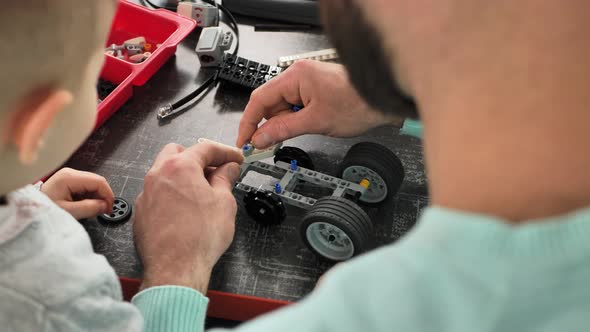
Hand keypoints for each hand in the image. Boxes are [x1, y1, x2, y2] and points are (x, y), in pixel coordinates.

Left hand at [41, 168, 113, 218]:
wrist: (29, 210)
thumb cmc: (44, 210)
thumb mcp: (68, 212)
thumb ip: (89, 208)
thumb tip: (105, 206)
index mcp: (69, 177)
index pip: (99, 181)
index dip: (108, 195)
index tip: (109, 208)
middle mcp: (70, 173)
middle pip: (97, 181)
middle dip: (103, 196)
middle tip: (103, 210)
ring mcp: (70, 176)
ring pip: (93, 184)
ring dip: (97, 197)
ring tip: (92, 210)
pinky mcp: (69, 181)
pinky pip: (86, 187)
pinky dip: (90, 196)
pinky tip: (85, 205)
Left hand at [134, 140, 243, 293]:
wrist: (175, 268)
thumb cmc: (198, 238)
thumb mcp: (224, 202)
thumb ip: (225, 179)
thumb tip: (228, 169)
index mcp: (180, 167)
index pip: (205, 148)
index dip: (225, 152)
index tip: (235, 159)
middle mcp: (158, 175)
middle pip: (178, 153)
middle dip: (199, 158)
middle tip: (217, 172)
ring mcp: (146, 193)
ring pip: (165, 172)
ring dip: (183, 176)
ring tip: (202, 192)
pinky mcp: (142, 212)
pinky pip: (157, 193)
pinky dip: (172, 194)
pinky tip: (186, 209)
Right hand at [237, 60, 401, 148]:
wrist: (384, 100)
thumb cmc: (358, 103)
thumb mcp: (316, 122)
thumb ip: (284, 130)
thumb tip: (260, 137)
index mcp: (296, 76)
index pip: (260, 99)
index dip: (248, 122)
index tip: (243, 140)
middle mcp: (299, 75)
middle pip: (270, 103)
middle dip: (267, 125)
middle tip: (262, 146)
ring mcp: (307, 82)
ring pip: (282, 106)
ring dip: (282, 124)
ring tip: (290, 137)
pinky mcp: (315, 90)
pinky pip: (295, 106)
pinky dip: (293, 120)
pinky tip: (299, 130)